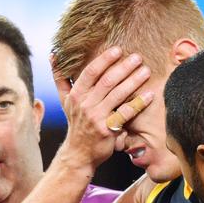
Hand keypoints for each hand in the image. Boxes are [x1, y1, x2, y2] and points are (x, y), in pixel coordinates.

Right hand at [51, 47, 152, 168]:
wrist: (79, 153)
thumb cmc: (76, 124)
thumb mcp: (65, 101)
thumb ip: (61, 78)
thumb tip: (54, 55)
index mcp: (76, 95)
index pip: (90, 72)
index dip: (104, 59)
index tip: (118, 50)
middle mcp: (84, 105)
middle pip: (106, 81)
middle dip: (123, 67)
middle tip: (137, 57)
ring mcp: (96, 118)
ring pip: (117, 94)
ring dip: (133, 81)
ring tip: (145, 71)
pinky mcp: (108, 129)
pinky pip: (125, 112)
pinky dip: (138, 103)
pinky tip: (149, 95)